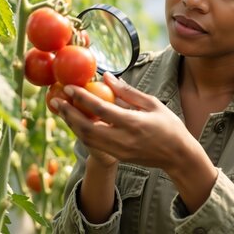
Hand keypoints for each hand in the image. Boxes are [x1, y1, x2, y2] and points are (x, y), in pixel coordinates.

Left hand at [50, 72, 198, 172]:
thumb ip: (128, 92)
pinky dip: (83, 132)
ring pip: (87, 138)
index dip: (82, 98)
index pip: (101, 109)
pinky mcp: (118, 156)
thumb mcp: (153, 104)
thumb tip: (107, 77)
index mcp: (133, 123)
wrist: (177, 155)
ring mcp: (119, 150)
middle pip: (87, 127)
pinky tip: (77, 122)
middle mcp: (123, 139)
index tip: (69, 87)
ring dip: (72, 124)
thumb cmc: (169, 126)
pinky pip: (94, 144)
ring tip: (62, 110)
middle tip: (55, 100)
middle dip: (68, 113)